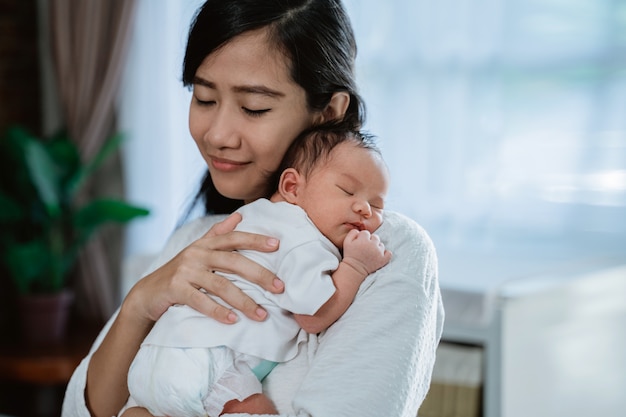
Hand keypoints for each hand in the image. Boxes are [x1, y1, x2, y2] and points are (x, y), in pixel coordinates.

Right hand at [122, 213, 283, 324]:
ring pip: (221, 285)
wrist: (146, 294)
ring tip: (261, 314)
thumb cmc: (179, 272)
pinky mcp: (175, 289)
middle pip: (233, 262)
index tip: (277, 245)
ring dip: (244, 301)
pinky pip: (201, 301)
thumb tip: (239, 216)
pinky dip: (218, 311)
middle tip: (280, 287)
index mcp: (205, 244)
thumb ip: (217, 233)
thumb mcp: (198, 250)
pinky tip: (233, 320)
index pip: (234, 238)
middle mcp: (196, 254)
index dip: (255, 240)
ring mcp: (185, 271)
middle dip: (259, 275)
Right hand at [341, 229, 391, 275]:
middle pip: (375, 237)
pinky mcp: (383, 260)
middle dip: (370, 241)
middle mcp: (372, 245)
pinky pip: (389, 253)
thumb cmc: (350, 255)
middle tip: (365, 248)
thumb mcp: (346, 242)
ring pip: (381, 245)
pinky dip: (386, 253)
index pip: (366, 233)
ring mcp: (379, 253)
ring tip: (371, 252)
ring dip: (377, 247)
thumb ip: (352, 233)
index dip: (362, 237)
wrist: (354, 269)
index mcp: (363, 240)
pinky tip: (379, 255)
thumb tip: (359, 231)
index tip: (359, 243)